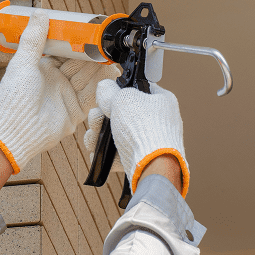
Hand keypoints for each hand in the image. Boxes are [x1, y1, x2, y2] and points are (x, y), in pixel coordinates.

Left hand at [0, 11, 118, 172]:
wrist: (16, 130)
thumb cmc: (13, 99)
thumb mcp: (23, 63)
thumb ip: (34, 39)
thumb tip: (39, 14)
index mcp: (44, 68)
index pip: (66, 51)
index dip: (77, 42)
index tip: (89, 32)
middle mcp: (57, 81)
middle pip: (80, 63)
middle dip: (90, 54)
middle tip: (102, 45)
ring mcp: (67, 95)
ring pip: (88, 78)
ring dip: (97, 68)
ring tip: (107, 57)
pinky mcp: (76, 111)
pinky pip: (92, 96)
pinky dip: (100, 85)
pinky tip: (107, 75)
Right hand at [84, 80, 189, 195]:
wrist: (152, 166)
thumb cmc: (144, 128)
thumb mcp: (124, 97)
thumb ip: (110, 90)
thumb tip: (104, 87)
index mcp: (161, 101)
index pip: (137, 89)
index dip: (118, 92)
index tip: (107, 97)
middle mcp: (157, 121)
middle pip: (120, 113)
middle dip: (101, 117)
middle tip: (96, 119)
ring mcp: (148, 142)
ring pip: (115, 134)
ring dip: (98, 136)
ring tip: (93, 139)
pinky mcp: (139, 161)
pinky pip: (116, 154)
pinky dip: (105, 154)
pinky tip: (98, 154)